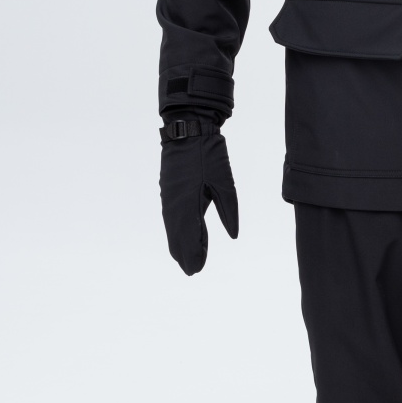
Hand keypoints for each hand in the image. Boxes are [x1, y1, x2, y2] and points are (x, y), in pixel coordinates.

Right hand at [159, 117, 238, 274]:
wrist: (187, 132)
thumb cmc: (208, 156)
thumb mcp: (225, 184)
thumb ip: (228, 211)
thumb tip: (233, 235)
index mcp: (188, 206)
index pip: (189, 241)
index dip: (194, 257)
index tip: (197, 270)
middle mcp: (174, 207)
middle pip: (176, 240)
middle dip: (185, 256)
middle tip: (194, 270)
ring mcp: (168, 200)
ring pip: (172, 230)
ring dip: (179, 245)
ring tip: (189, 258)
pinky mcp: (168, 193)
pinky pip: (170, 220)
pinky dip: (176, 232)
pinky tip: (182, 236)